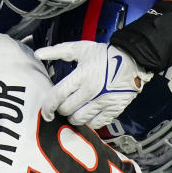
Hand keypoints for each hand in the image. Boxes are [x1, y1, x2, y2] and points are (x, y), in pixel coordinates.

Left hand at [34, 42, 151, 128]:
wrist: (133, 59)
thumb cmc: (104, 54)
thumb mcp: (80, 49)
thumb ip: (57, 51)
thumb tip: (38, 54)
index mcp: (82, 75)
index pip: (58, 96)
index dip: (48, 107)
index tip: (46, 111)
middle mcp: (92, 90)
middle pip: (67, 109)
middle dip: (61, 110)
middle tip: (63, 105)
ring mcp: (104, 101)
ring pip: (79, 119)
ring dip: (73, 117)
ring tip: (74, 111)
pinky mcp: (114, 109)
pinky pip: (96, 124)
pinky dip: (89, 122)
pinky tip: (88, 115)